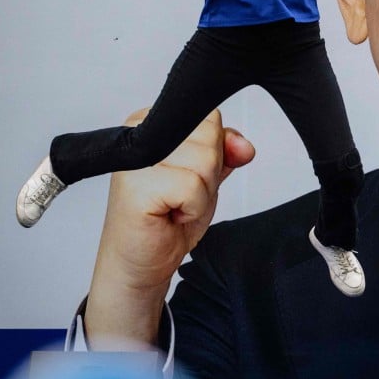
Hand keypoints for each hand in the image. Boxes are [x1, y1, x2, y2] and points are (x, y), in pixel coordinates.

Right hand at [91, 109, 254, 296]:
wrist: (142, 261)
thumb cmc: (167, 216)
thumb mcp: (207, 175)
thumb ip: (226, 152)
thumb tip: (244, 146)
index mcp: (151, 122)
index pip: (209, 117)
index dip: (213, 151)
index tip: (188, 174)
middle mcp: (137, 133)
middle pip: (210, 135)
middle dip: (208, 173)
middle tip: (181, 195)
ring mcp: (134, 158)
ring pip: (205, 159)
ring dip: (201, 192)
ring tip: (176, 204)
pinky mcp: (136, 186)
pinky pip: (193, 186)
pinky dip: (193, 207)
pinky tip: (171, 214)